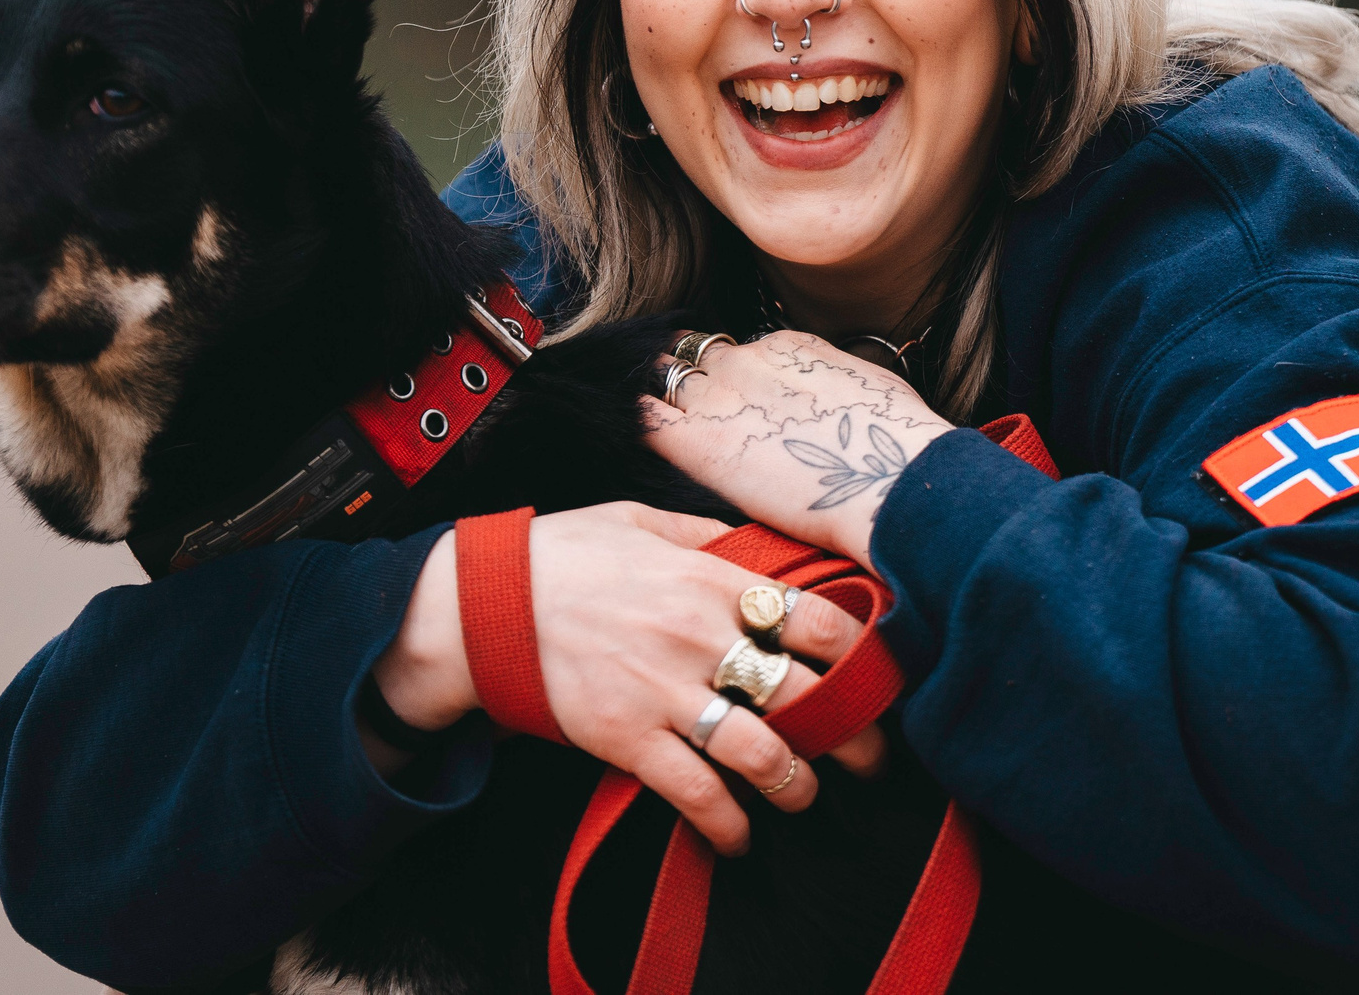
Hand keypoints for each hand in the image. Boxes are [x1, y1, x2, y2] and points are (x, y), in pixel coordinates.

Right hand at [372, 502, 887, 854]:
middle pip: (804, 692)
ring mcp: (663, 691)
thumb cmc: (560, 555)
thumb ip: (704, 536)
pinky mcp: (626, 739)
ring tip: (804, 796)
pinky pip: (695, 792)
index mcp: (709, 579)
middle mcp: (698, 636)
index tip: (877, 676)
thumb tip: (756, 543)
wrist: (481, 604)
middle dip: (850, 733)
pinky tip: (739, 837)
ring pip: (761, 751)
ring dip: (796, 785)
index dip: (859, 652)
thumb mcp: (638, 520)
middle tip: (869, 755)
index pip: (814, 617)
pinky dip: (727, 824)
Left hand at [640, 331, 954, 572]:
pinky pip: (645, 419)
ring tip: (658, 423)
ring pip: (663, 380)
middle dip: (689, 383)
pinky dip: (636, 423)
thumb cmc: (899, 447)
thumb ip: (832, 380)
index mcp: (788, 344)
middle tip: (691, 417)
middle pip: (696, 361)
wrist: (895, 481)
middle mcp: (746, 360)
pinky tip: (634, 440)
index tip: (736, 407)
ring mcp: (719, 397)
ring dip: (660, 400)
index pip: (740, 353)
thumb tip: (827, 394)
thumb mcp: (868, 386)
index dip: (732, 381)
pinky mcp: (699, 442)